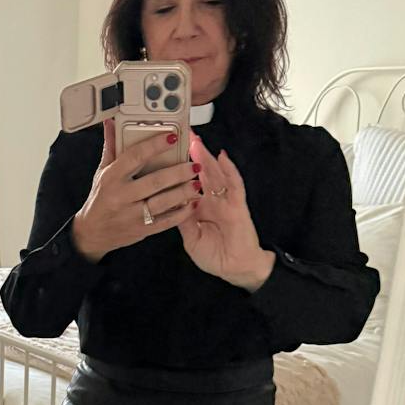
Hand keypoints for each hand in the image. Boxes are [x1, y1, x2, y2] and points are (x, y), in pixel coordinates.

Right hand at [70, 119, 196, 262]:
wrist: (93, 232)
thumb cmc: (100, 200)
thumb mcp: (102, 172)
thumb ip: (111, 147)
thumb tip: (111, 123)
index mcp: (112, 178)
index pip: (135, 156)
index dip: (155, 145)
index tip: (172, 136)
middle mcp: (122, 196)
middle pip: (155, 181)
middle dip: (178, 172)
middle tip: (194, 165)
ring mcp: (133, 215)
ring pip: (163, 202)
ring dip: (183, 192)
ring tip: (197, 183)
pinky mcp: (142, 229)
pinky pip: (166, 222)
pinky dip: (181, 213)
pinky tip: (192, 204)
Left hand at [178, 132, 274, 289]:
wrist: (235, 268)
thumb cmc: (215, 256)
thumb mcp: (191, 238)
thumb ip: (182, 220)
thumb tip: (169, 203)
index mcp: (199, 208)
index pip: (188, 182)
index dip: (179, 168)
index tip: (167, 155)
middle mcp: (212, 200)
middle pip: (201, 172)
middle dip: (192, 154)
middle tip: (181, 136)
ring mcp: (225, 201)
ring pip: (216, 174)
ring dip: (206, 157)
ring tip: (196, 141)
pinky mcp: (238, 206)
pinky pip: (234, 185)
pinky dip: (229, 170)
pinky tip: (222, 157)